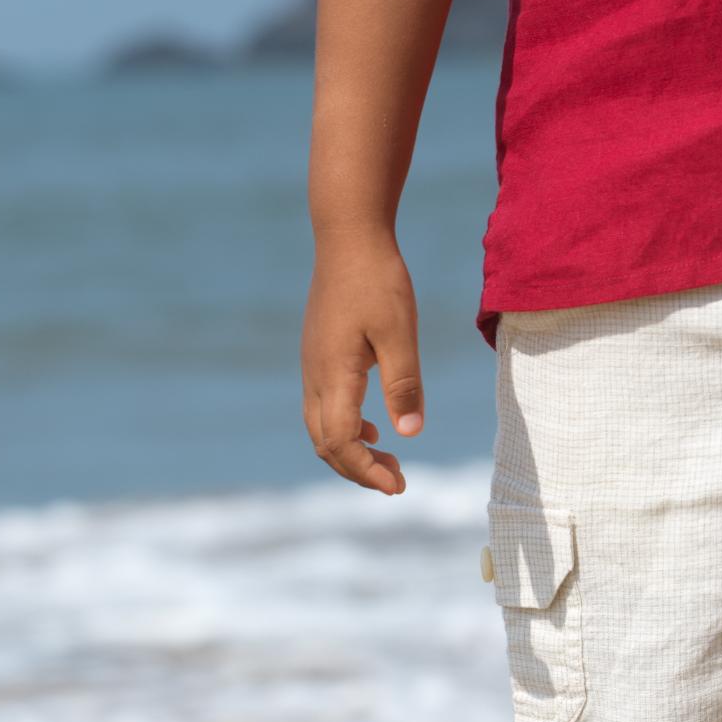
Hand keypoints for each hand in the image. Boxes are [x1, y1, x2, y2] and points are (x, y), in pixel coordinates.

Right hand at [302, 232, 425, 494]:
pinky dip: (345, 426)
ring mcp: (312, 364)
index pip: (340, 442)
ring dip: (352, 449)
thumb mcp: (401, 333)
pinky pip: (323, 405)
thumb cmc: (379, 281)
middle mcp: (314, 375)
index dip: (366, 471)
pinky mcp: (318, 353)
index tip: (398, 485)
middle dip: (358, 469)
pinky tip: (374, 424)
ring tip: (388, 459)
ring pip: (320, 426)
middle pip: (325, 443)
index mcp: (334, 374)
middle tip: (398, 481)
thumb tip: (410, 434)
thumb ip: (404, 384)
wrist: (348, 237)